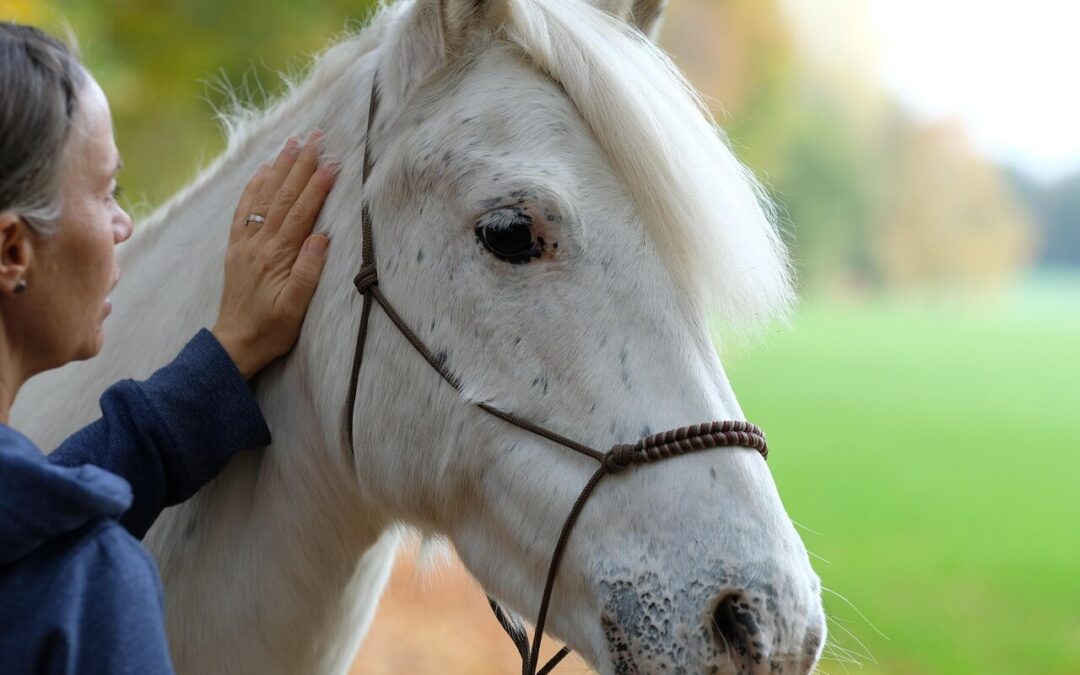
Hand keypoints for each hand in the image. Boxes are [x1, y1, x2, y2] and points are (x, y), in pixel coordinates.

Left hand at [212, 131, 335, 378]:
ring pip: (264, 195)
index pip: (300, 212)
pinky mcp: (237, 246)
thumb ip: (308, 272)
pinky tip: (264, 169)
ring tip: (294, 142)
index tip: (332, 161)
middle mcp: (258, 243)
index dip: (317, 185)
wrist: (235, 343)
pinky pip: (244, 208)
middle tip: (316, 137)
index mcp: (276, 256)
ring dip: (280, 166)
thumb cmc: (272, 329)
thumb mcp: (296, 308)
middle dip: (300, 164)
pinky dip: (255, 185)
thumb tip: (321, 237)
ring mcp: (245, 242)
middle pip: (282, 195)